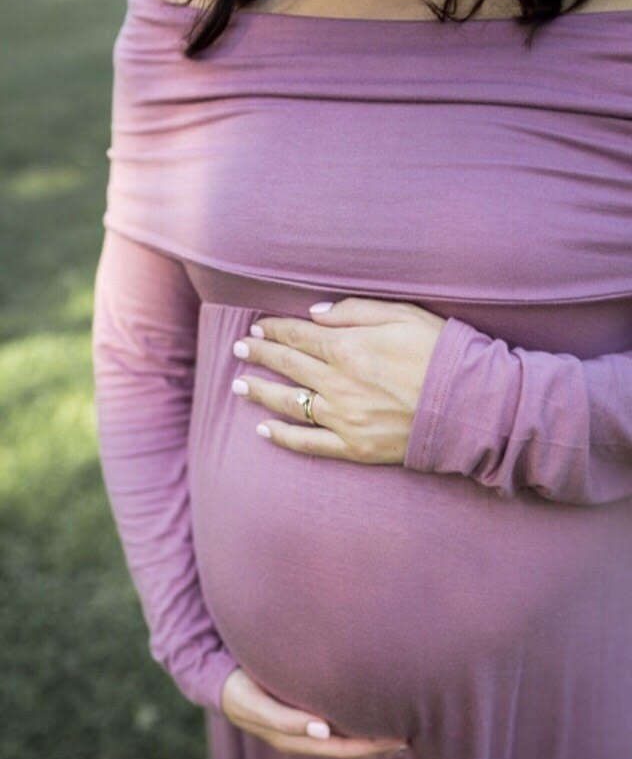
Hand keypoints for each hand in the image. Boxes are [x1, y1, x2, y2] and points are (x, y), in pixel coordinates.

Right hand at [221, 668, 408, 758]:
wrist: (218, 680)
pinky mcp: (304, 708)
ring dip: (372, 731)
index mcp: (295, 739)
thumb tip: (322, 730)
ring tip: (402, 725)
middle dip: (378, 742)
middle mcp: (305, 734)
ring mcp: (305, 723)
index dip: (370, 746)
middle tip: (411, 734)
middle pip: (349, 745)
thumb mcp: (257, 705)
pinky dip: (358, 717)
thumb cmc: (238, 690)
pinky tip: (374, 708)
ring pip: (346, 733)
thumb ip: (286, 720)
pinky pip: (338, 719)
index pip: (342, 747)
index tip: (398, 739)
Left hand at [230, 296, 446, 463]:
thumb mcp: (403, 315)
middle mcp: (338, 384)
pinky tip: (262, 430)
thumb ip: (353, 311)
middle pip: (288, 366)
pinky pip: (308, 443)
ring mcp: (343, 418)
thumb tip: (314, 313)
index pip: (299, 336)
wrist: (472, 405)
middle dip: (260, 354)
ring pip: (289, 403)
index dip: (275, 330)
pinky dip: (282, 438)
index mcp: (348, 348)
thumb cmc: (442, 353)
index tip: (258, 326)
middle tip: (239, 348)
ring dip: (259, 392)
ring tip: (237, 384)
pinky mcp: (354, 447)